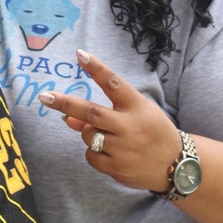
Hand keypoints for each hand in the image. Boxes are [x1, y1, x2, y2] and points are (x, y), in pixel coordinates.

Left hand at [38, 49, 182, 191]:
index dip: (96, 68)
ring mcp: (123, 148)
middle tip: (45, 96)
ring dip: (89, 133)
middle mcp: (129, 125)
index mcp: (136, 105)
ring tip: (111, 137)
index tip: (80, 54)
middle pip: (91, 112)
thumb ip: (104, 112)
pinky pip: (91, 156)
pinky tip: (113, 153)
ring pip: (88, 135)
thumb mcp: (135, 113)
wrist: (177, 165)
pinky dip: (94, 152)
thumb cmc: (150, 131)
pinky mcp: (118, 168)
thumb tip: (68, 116)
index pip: (113, 82)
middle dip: (66, 103)